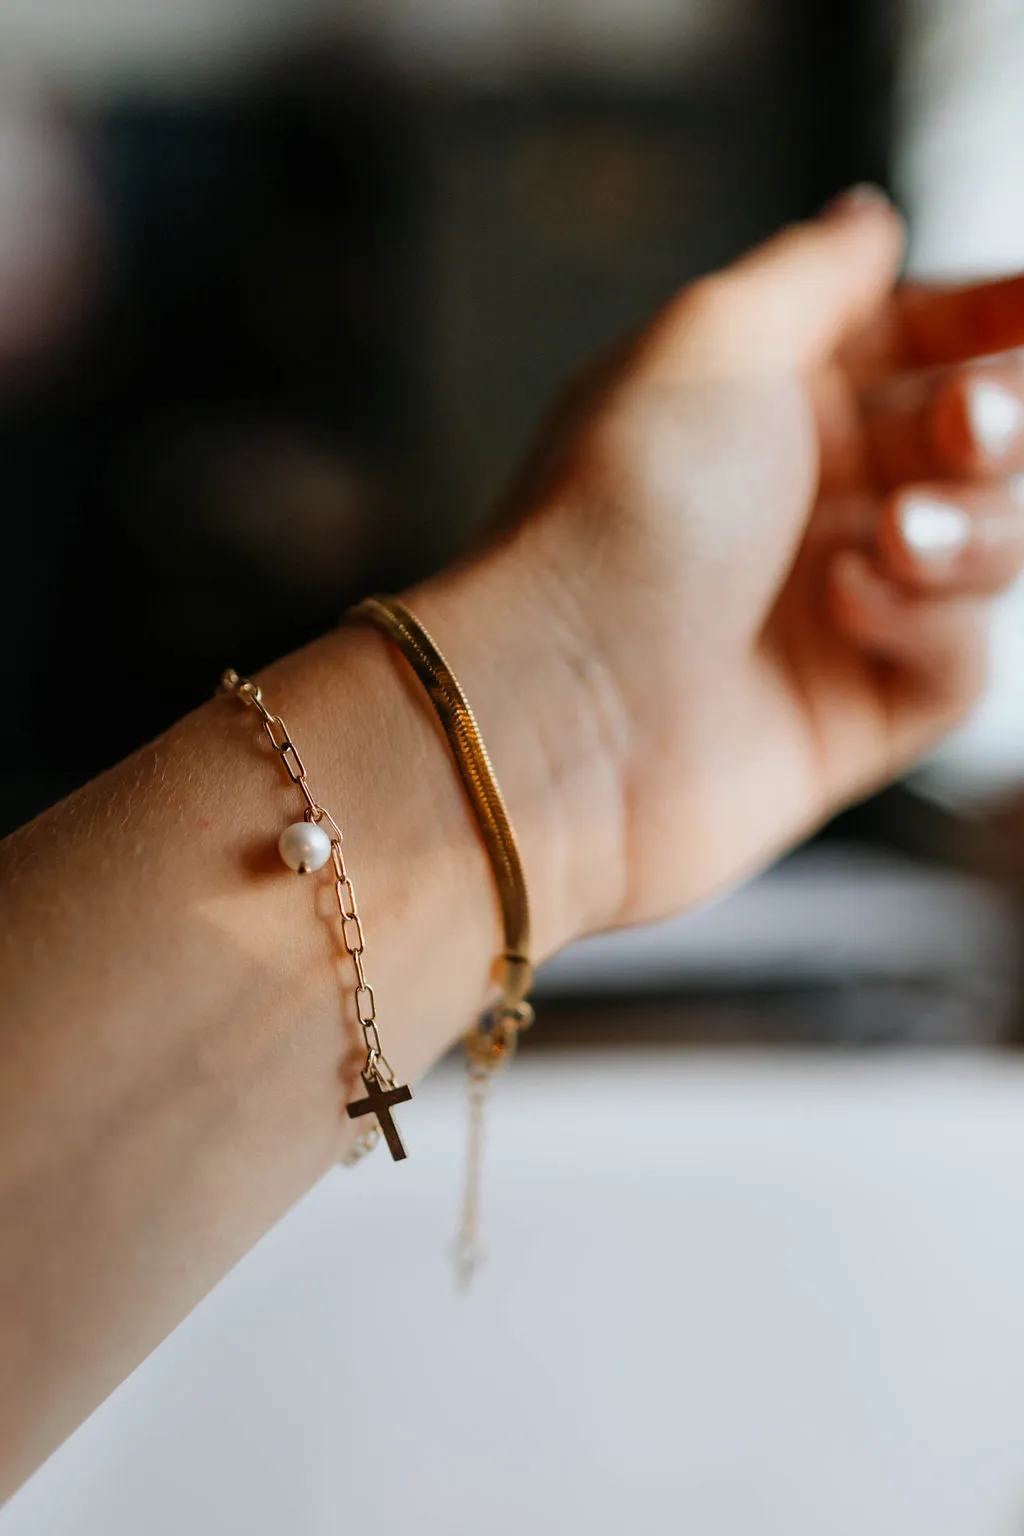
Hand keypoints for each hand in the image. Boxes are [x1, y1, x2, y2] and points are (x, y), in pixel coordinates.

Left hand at [446, 188, 1023, 933]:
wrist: (570, 702)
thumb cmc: (623, 509)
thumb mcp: (715, 341)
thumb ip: (814, 275)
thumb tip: (869, 219)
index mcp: (765, 403)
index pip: (914, 340)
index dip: (984, 316)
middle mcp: (805, 502)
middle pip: (971, 443)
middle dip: (989, 423)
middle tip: (960, 427)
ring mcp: (833, 612)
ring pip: (988, 547)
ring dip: (966, 528)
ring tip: (892, 535)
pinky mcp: (855, 714)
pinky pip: (957, 661)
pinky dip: (926, 626)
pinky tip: (847, 613)